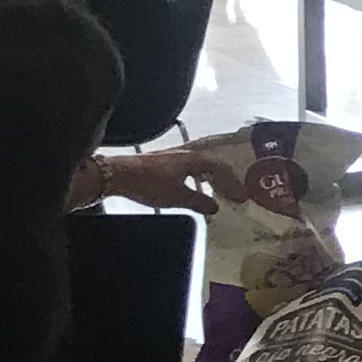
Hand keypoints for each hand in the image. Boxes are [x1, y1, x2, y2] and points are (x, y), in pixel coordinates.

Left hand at [70, 143, 234, 218]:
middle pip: (215, 165)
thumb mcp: (176, 197)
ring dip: (214, 179)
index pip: (222, 169)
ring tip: (221, 192)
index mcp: (196, 159)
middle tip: (235, 196)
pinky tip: (198, 187)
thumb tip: (215, 207)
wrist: (119, 175)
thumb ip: (198, 202)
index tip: (242, 198)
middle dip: (226, 181)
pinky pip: (193, 168)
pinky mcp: (167, 161)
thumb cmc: (150, 184)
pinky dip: (201, 178)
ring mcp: (178, 156)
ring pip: (204, 166)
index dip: (233, 184)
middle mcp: (190, 153)